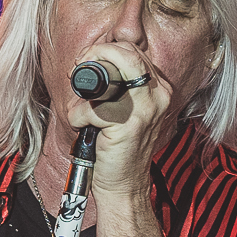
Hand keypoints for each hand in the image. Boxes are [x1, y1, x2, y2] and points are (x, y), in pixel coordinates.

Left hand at [65, 44, 178, 236]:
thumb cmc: (117, 148)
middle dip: (93, 57)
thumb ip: (115, 85)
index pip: (132, 50)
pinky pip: (93, 108)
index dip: (105, 51)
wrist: (124, 186)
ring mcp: (146, 109)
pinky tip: (82, 126)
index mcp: (158, 88)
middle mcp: (158, 94)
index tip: (85, 61)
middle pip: (124, 53)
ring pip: (110, 73)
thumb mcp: (123, 110)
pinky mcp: (128, 125)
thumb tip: (92, 60)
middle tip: (77, 73)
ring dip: (84, 87)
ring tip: (80, 105)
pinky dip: (79, 115)